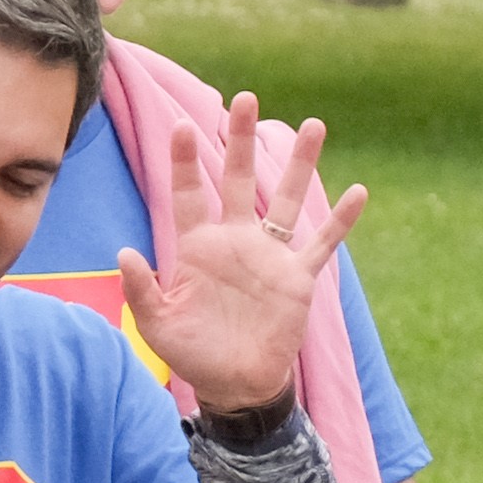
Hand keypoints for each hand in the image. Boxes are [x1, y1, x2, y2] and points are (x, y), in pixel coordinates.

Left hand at [118, 90, 367, 422]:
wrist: (235, 383)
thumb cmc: (192, 353)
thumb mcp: (158, 325)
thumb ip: (140, 289)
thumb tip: (123, 251)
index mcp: (197, 246)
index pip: (188, 194)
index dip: (183, 161)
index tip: (179, 125)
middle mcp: (234, 240)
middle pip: (238, 179)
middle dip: (240, 141)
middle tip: (244, 99)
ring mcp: (268, 256)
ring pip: (286, 199)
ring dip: (300, 164)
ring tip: (313, 125)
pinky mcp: (297, 277)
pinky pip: (322, 243)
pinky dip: (340, 221)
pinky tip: (359, 193)